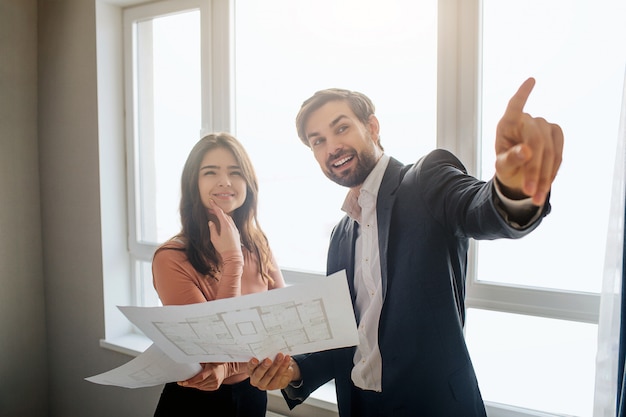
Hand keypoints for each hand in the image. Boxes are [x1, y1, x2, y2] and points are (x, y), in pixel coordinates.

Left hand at [179, 362, 225, 390]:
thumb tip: (188, 361)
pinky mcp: (215, 387)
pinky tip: (196, 384)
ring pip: (201, 387)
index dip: (190, 381)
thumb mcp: (207, 361)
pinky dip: (199, 387)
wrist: (225, 368)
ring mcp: (215, 383)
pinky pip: (204, 388)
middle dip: (190, 384)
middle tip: (183, 383)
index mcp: (212, 370)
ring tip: (188, 383)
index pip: (200, 378)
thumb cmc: (215, 363)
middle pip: (199, 384)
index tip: (183, 383)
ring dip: (194, 385)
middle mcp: (214, 378)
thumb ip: (200, 363)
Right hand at [207, 199, 241, 254]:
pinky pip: (231, 222)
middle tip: (210, 209)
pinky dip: (226, 219)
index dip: (214, 206)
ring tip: (215, 215)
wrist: (234, 256)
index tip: (211, 201)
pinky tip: (222, 222)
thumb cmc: (223, 248)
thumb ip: (212, 229)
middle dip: (217, 210)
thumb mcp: (214, 239)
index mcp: (225, 225)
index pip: (219, 212)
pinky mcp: (236, 232)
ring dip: (222, 215)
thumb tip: (211, 222)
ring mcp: (235, 228)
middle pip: (224, 214)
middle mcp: (231, 225)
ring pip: (228, 218)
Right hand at [247, 353, 297, 390]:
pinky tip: (286, 359)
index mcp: (251, 371)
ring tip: (280, 356)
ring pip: (270, 374)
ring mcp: (264, 385)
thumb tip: (267, 348)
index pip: (250, 368)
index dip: (252, 364)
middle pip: (259, 374)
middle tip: (268, 360)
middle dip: (264, 366)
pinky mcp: (274, 386)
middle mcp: (255, 380)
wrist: (281, 371)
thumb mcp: (264, 358)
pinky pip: (279, 376)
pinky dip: (284, 366)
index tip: (255, 359)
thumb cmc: (270, 362)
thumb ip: (263, 356)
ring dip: (276, 364)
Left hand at [495, 77, 563, 205]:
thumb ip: (510, 159)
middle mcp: (527, 120)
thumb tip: (526, 152)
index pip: (514, 106)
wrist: (519, 172)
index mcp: (507, 124)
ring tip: (536, 197)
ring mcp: (544, 125)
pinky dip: (553, 171)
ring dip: (545, 176)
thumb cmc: (506, 165)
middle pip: (536, 142)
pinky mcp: (556, 133)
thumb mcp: (502, 166)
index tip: (531, 80)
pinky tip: (545, 185)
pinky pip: (559, 154)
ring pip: (549, 151)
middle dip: (534, 170)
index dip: (523, 95)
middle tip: (529, 192)